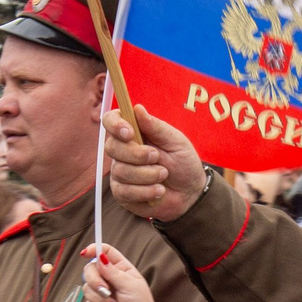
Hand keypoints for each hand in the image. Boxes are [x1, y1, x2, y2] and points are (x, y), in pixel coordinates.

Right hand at [82, 243, 163, 301]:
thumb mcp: (130, 285)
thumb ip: (113, 272)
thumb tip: (99, 257)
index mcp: (120, 268)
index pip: (104, 251)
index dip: (93, 249)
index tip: (85, 253)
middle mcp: (108, 277)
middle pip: (89, 269)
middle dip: (96, 281)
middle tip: (107, 292)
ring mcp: (100, 292)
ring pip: (87, 289)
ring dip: (102, 301)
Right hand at [104, 107, 205, 224]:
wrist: (190, 192)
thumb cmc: (183, 162)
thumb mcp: (175, 141)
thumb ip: (156, 127)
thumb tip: (137, 108)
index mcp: (134, 132)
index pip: (111, 120)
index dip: (115, 125)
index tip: (130, 133)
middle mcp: (123, 150)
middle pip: (112, 147)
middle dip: (137, 154)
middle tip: (157, 157)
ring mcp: (120, 172)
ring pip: (120, 171)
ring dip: (147, 175)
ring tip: (164, 175)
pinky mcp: (122, 193)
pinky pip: (125, 191)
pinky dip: (146, 192)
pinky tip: (159, 191)